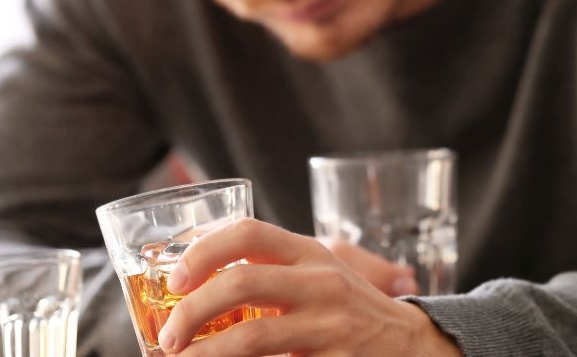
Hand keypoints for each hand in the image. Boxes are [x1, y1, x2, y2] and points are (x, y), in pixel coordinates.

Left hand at [155, 218, 460, 356]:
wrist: (408, 343)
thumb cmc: (345, 307)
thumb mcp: (316, 273)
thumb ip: (270, 268)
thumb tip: (188, 282)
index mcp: (309, 252)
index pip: (248, 232)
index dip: (202, 252)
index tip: (175, 281)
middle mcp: (321, 282)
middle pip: (241, 283)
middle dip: (191, 313)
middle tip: (169, 339)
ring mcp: (331, 324)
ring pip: (252, 337)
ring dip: (206, 356)